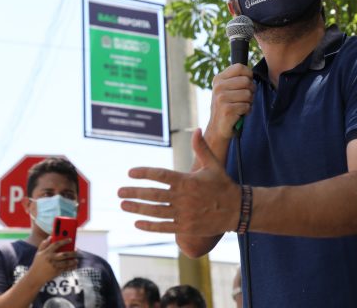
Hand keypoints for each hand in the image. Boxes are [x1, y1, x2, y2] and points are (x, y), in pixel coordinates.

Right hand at [28, 238, 77, 284]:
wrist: (35, 277)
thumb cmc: (37, 263)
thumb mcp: (38, 253)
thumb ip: (44, 244)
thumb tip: (50, 237)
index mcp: (46, 252)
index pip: (57, 244)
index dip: (64, 241)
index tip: (70, 239)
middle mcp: (51, 258)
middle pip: (64, 254)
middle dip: (72, 252)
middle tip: (76, 251)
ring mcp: (54, 266)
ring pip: (66, 262)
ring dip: (73, 261)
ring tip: (76, 259)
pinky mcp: (56, 272)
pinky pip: (65, 269)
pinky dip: (71, 267)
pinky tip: (75, 266)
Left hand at [118, 129, 241, 234]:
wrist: (238, 210)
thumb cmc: (223, 185)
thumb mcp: (214, 164)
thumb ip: (202, 148)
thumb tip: (196, 130)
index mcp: (187, 181)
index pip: (160, 175)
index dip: (144, 173)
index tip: (130, 173)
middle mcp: (184, 198)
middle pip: (153, 195)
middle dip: (134, 193)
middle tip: (119, 192)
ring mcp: (184, 214)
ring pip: (156, 212)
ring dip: (137, 208)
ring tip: (123, 205)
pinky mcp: (186, 227)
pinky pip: (164, 227)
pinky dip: (150, 226)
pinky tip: (137, 223)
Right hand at [208, 63, 254, 140]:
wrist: (217, 128)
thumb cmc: (227, 106)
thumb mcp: (227, 89)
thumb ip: (236, 79)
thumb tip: (251, 74)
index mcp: (218, 79)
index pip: (239, 67)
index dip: (248, 75)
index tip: (246, 84)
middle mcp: (218, 87)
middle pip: (246, 81)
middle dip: (250, 91)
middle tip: (244, 98)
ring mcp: (221, 98)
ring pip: (248, 94)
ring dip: (249, 102)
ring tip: (240, 106)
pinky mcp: (227, 110)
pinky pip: (247, 106)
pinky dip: (247, 111)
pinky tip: (239, 114)